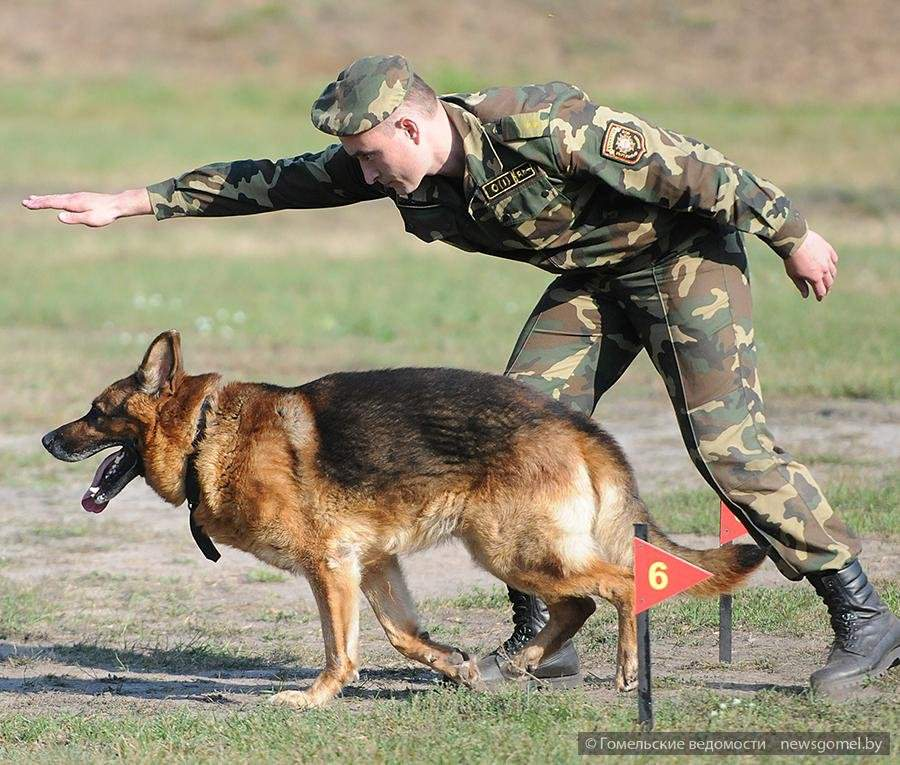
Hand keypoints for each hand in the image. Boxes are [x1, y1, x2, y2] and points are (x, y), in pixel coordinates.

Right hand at [21, 189, 150, 226]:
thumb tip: (59, 216)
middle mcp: (73, 197)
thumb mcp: (90, 220)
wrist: (117, 204)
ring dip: (45, 198)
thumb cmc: (105, 214)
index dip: (39, 204)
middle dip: (38, 201)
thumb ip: (74, 218)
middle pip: (52, 199)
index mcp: (73, 203)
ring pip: (57, 197)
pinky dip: (55, 198)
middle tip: (25, 202)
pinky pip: (64, 198)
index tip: (27, 204)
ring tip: (34, 199)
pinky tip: (55, 200)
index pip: (52, 203)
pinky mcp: (82, 198)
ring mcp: (77, 196)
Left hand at [783, 229, 837, 300]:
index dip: (820, 296)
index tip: (819, 298)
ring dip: (831, 277)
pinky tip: (830, 265)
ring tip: (828, 279)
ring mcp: (828, 259)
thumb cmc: (791, 259)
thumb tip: (806, 295)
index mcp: (816, 278)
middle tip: (824, 291)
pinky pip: (834, 259)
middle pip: (829, 282)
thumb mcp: (793, 275)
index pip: (821, 291)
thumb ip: (801, 286)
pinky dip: (832, 264)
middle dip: (827, 288)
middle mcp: (825, 269)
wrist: (795, 241)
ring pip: (833, 271)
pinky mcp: (828, 249)